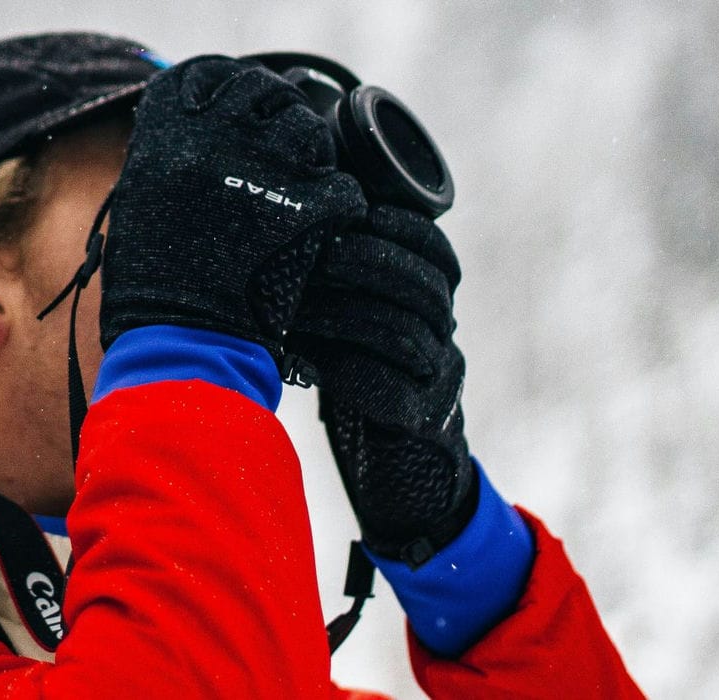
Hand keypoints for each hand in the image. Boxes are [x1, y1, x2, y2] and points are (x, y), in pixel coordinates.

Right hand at [100, 55, 365, 354]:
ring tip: (299, 192)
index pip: (212, 76)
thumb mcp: (140, 202)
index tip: (239, 111)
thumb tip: (198, 134)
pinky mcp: (308, 205)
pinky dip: (338, 206)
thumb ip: (167, 157)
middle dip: (277, 116)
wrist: (179, 336)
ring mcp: (266, 166)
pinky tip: (321, 228)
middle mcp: (217, 136)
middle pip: (266, 93)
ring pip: (310, 131)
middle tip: (279, 153)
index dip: (231, 91)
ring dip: (311, 156)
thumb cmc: (150, 283)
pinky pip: (342, 187)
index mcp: (169, 132)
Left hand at [285, 205, 475, 565]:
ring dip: (349, 316)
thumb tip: (274, 231)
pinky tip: (310, 366)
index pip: (434, 251)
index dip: (403, 227)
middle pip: (426, 286)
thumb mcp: (350, 327)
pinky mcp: (426, 424)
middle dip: (373, 262)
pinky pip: (398, 394)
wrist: (397, 473)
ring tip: (299, 308)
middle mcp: (443, 336)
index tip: (359, 209)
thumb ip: (334, 286)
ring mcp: (441, 381)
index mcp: (430, 304)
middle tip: (323, 252)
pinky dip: (352, 376)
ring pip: (407, 334)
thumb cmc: (362, 385)